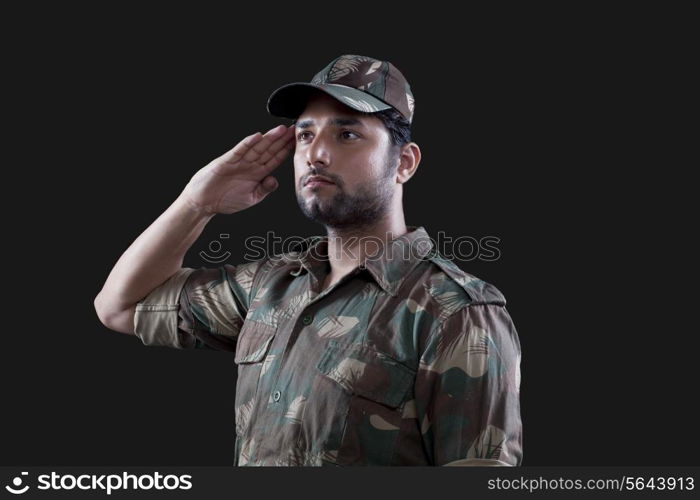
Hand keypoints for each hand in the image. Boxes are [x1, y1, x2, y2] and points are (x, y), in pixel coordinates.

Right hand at [180, 124, 295, 214]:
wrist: (203, 202)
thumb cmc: (226, 200)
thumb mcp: (251, 198)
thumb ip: (264, 189)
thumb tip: (275, 180)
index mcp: (257, 173)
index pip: (275, 159)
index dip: (286, 150)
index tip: (296, 142)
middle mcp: (250, 165)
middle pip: (269, 150)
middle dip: (282, 140)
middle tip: (295, 129)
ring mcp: (239, 162)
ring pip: (257, 147)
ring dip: (269, 138)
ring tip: (281, 129)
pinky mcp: (226, 161)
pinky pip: (239, 151)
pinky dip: (248, 143)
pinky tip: (257, 136)